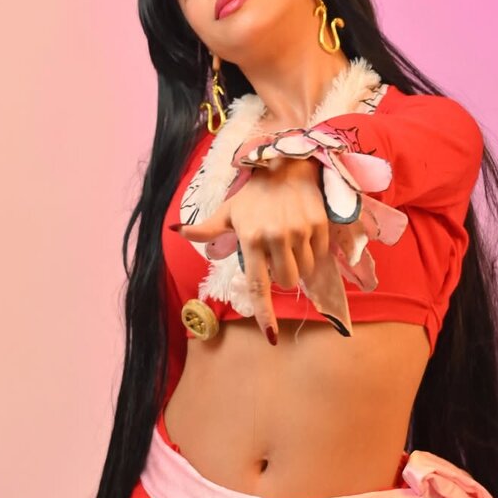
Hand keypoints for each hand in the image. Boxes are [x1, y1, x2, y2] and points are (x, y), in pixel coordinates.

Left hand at [172, 158, 330, 343]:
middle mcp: (276, 237)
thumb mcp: (228, 212)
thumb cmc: (253, 193)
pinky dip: (313, 251)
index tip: (271, 335)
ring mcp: (300, 231)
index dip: (265, 314)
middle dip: (282, 275)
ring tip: (290, 241)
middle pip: (286, 282)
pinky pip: (320, 255)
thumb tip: (177, 231)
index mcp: (251, 239)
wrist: (286, 162)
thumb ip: (206, 229)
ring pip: (305, 271)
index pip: (259, 285)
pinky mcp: (319, 225)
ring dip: (299, 264)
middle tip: (276, 255)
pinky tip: (303, 232)